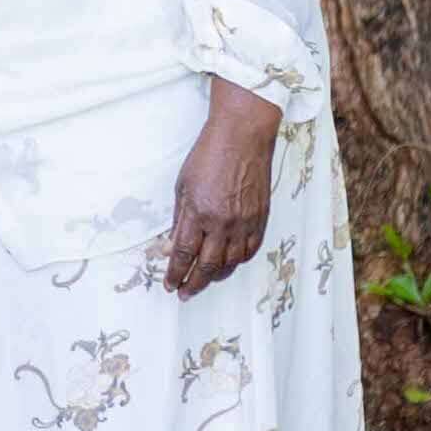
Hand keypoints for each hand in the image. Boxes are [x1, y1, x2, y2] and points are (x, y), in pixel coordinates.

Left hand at [166, 78, 282, 296]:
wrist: (242, 137)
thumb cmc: (209, 155)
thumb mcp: (183, 186)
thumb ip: (179, 219)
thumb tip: (172, 246)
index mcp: (198, 213)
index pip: (184, 254)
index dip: (175, 273)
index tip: (169, 285)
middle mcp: (222, 222)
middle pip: (207, 265)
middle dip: (194, 283)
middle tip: (185, 292)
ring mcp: (244, 222)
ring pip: (231, 262)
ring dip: (215, 276)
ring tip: (204, 280)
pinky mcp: (261, 218)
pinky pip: (250, 249)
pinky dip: (238, 261)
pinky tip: (229, 264)